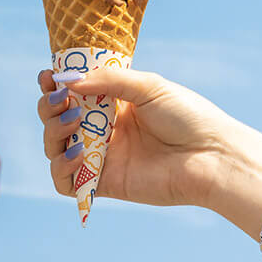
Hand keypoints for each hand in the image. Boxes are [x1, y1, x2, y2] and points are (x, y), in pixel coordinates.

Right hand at [37, 67, 245, 208]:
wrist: (213, 157)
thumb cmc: (188, 116)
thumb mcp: (148, 86)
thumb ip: (108, 80)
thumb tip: (68, 81)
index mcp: (113, 102)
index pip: (71, 92)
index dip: (54, 84)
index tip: (48, 76)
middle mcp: (103, 129)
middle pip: (56, 119)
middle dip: (49, 106)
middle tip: (60, 99)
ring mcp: (102, 157)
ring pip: (55, 148)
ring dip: (53, 133)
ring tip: (73, 123)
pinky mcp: (105, 184)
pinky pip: (66, 182)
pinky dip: (61, 168)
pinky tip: (79, 153)